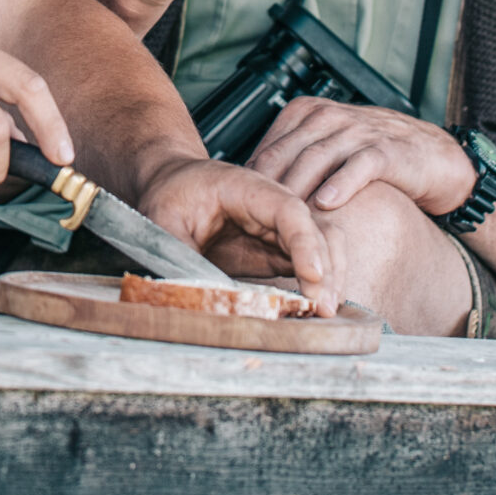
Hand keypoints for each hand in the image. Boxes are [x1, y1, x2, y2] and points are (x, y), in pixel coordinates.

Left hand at [133, 154, 344, 315]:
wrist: (172, 182)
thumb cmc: (170, 193)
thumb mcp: (163, 219)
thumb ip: (180, 253)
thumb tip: (195, 294)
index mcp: (248, 189)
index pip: (290, 212)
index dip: (306, 244)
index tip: (314, 276)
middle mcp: (274, 206)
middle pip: (318, 231)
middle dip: (327, 269)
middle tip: (324, 308)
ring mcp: (279, 229)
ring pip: (323, 247)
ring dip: (331, 278)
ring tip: (326, 311)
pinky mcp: (277, 250)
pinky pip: (309, 264)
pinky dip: (319, 285)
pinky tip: (317, 309)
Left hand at [246, 97, 476, 216]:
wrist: (434, 157)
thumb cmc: (374, 157)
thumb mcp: (328, 151)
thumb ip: (294, 163)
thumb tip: (251, 192)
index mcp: (308, 114)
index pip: (268, 147)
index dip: (253, 181)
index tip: (240, 212)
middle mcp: (329, 117)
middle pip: (286, 154)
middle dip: (267, 189)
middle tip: (250, 223)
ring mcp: (358, 131)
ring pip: (316, 159)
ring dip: (296, 190)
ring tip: (281, 220)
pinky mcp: (386, 150)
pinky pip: (359, 165)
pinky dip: (340, 183)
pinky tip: (326, 204)